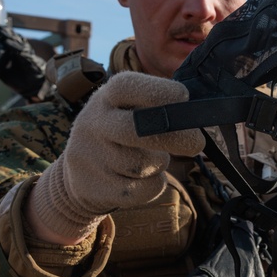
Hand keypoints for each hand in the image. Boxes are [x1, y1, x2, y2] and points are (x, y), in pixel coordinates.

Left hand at [0, 24, 49, 99]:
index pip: (8, 42)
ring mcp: (26, 55)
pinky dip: (14, 46)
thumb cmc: (20, 82)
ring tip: (0, 30)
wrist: (32, 90)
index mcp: (14, 55)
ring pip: (18, 42)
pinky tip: (7, 42)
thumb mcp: (4, 73)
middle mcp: (21, 52)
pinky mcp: (30, 59)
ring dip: (9, 36)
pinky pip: (22, 51)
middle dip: (5, 32)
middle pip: (13, 38)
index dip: (1, 35)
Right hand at [27, 72, 205, 243]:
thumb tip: (196, 115)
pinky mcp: (93, 187)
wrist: (79, 175)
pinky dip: (154, 186)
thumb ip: (154, 109)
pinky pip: (142, 189)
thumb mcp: (125, 111)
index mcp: (105, 98)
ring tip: (151, 158)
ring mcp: (90, 156)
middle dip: (177, 137)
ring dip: (159, 163)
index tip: (183, 97)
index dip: (159, 90)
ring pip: (144, 164)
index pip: (126, 86)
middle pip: (137, 129)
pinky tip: (144, 179)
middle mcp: (93, 124)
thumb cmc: (119, 136)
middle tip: (197, 143)